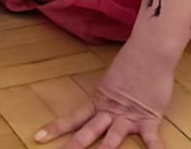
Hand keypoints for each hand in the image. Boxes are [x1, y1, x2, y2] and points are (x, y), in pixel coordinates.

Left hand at [36, 46, 173, 148]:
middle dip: (76, 146)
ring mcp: (129, 117)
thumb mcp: (113, 80)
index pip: (74, 117)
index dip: (57, 128)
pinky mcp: (149, 119)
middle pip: (89, 131)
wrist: (151, 51)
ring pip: (113, 137)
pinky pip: (151, 139)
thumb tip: (106, 100)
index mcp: (99, 101)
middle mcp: (111, 111)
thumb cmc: (133, 60)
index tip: (39, 137)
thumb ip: (109, 94)